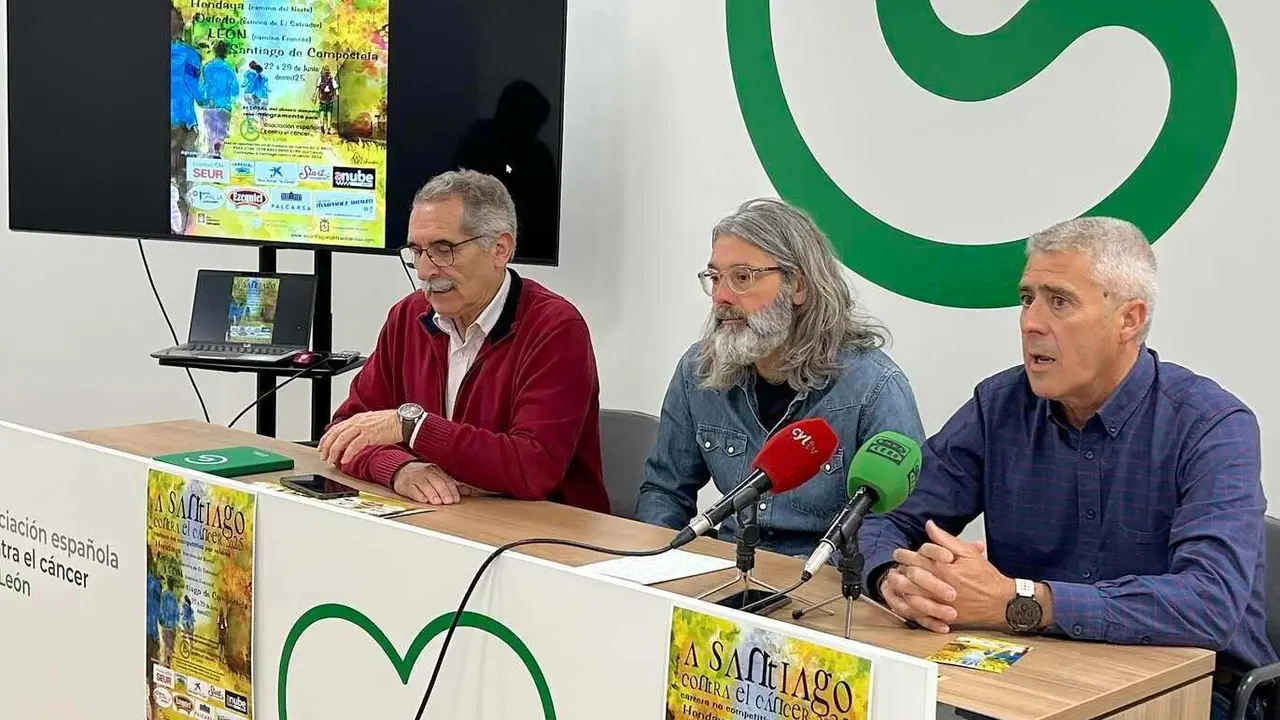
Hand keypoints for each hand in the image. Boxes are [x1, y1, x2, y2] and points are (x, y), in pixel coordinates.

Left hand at [318, 410, 400, 465]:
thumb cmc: (390, 423)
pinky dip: (347, 453)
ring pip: (342, 440)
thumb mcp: (370, 423)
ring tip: (332, 460)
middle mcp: (357, 421)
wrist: (403, 422)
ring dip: (334, 451)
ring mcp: (363, 428)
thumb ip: (360, 428)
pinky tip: (344, 460)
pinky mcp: (369, 435)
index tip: (322, 447)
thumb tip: (351, 438)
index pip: (336, 428)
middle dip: (327, 446)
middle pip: (336, 434)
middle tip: (323, 456)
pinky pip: (354, 445)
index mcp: (356, 418)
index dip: (326, 438)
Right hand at [393, 463, 460, 505]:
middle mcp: (425, 472)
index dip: (452, 490)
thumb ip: (451, 485)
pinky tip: (424, 500)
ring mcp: (415, 478)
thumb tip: (471, 491)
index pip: (445, 480)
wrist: (401, 471)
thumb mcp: (437, 478)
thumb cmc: (423, 476)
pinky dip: (418, 495)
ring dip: (432, 494)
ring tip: (437, 502)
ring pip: (424, 485)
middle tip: (448, 501)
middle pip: (436, 482)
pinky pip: (412, 490)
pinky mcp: (405, 485)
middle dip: (443, 492)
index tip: (456, 499)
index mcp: (435, 470)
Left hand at [894, 520, 1013, 631]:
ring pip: (910, 594)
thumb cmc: (985, 577)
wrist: (1000, 602)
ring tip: (894, 582)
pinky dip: (909, 606)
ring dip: (899, 587)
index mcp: (945, 568)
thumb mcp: (968, 553)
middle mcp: (940, 585)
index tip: (899, 554)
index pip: (915, 558)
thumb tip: (930, 525)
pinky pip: (919, 613)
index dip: (903, 555)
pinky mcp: (942, 616)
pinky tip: (905, 599)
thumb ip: (945, 539)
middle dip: (898, 570)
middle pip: (909, 576)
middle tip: (894, 567)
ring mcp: (940, 603)